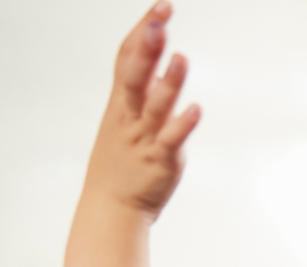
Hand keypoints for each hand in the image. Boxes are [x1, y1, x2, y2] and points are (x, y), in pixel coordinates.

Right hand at [64, 1, 200, 266]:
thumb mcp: (124, 118)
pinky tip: (196, 109)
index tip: (159, 8)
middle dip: (147, 48)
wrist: (111, 207)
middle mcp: (130, 117)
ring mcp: (144, 138)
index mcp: (120, 103)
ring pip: (155, 106)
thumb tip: (159, 59)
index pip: (127, 59)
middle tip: (159, 20)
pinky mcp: (160, 161)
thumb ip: (142, 89)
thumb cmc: (121, 162)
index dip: (141, 32)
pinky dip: (182, 125)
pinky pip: (171, 141)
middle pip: (136, 76)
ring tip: (181, 58)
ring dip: (169, 83)